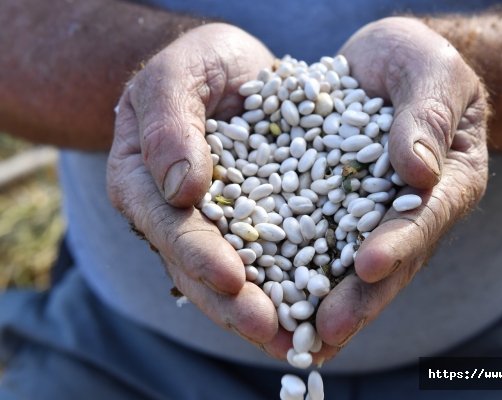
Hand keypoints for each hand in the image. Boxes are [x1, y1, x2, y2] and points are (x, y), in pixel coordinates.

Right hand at [107, 24, 281, 348]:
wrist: (230, 67)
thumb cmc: (196, 64)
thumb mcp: (177, 75)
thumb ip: (170, 124)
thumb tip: (181, 188)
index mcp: (144, 182)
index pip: (169, 226)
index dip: (199, 255)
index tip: (232, 279)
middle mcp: (175, 214)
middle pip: (200, 267)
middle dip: (233, 304)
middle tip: (271, 332)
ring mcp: (216, 223)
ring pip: (235, 276)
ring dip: (265, 311)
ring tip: (296, 344)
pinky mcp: (257, 222)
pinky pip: (273, 258)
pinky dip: (292, 287)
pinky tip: (316, 314)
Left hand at [314, 17, 489, 354]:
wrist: (384, 64)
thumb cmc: (417, 59)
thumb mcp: (431, 68)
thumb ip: (428, 114)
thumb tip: (418, 170)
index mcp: (448, 178)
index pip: (424, 215)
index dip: (399, 242)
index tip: (368, 265)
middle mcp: (414, 209)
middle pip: (391, 259)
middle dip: (360, 297)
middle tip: (327, 330)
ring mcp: (376, 216)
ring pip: (353, 266)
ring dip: (330, 303)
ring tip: (303, 342)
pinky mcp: (337, 212)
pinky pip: (320, 246)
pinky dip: (302, 277)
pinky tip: (277, 305)